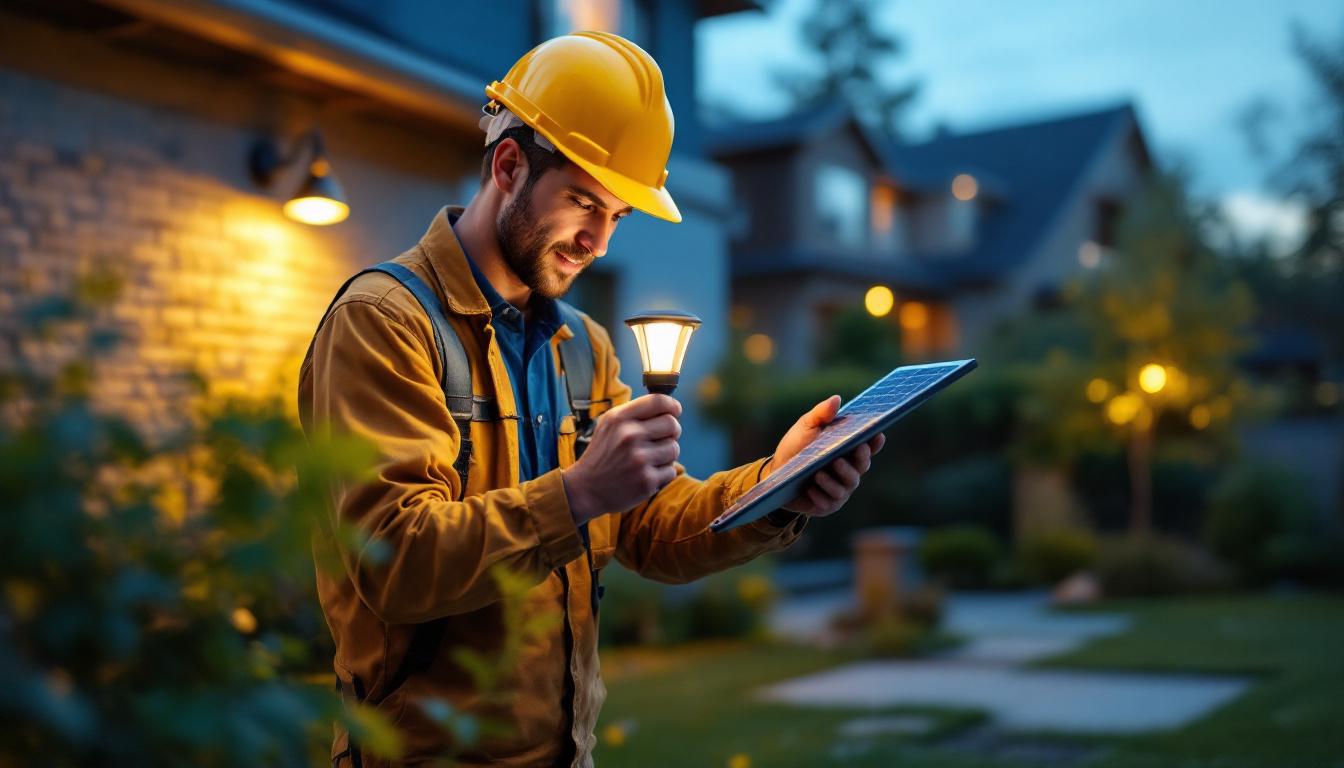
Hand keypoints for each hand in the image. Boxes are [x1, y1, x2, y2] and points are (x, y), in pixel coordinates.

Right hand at [562, 394, 680, 524]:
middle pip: (672, 424)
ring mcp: (639, 459)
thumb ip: (634, 413)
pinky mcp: (647, 480)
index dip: (672, 405)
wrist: (585, 490)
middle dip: (671, 432)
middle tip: (661, 439)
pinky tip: (645, 474)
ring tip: (648, 459)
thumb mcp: (608, 425)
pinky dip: (662, 474)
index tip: (675, 411)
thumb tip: (669, 407)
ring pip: (674, 448)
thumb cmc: (602, 455)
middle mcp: (630, 436)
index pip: (658, 401)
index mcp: (619, 418)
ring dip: (666, 455)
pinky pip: (671, 471)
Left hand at [764, 395, 885, 516]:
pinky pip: (829, 502)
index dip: (876, 442)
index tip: (877, 434)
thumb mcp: (805, 428)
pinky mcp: (827, 505)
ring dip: (834, 480)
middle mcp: (848, 470)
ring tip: (819, 473)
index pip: (868, 446)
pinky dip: (820, 495)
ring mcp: (839, 489)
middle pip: (862, 466)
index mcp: (846, 450)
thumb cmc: (795, 448)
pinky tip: (811, 490)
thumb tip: (837, 399)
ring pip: (847, 486)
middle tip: (853, 451)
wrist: (775, 474)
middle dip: (860, 460)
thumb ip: (821, 414)